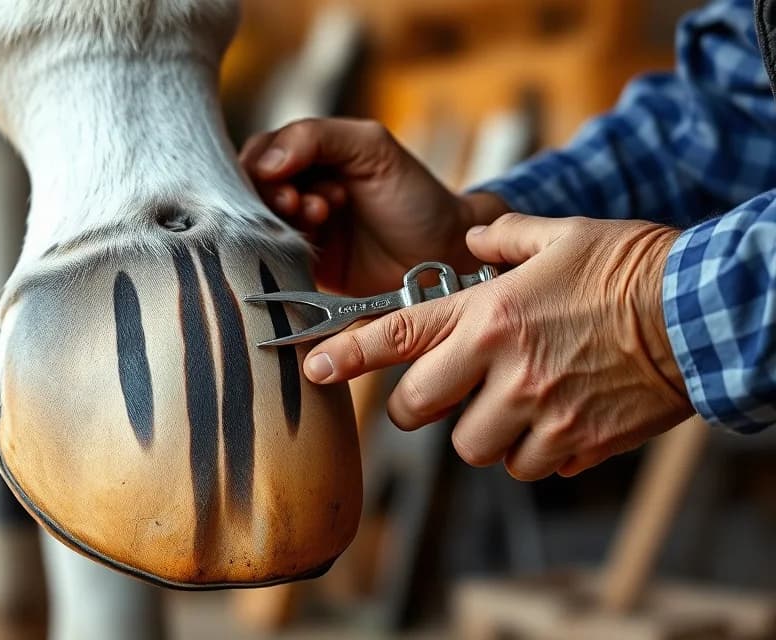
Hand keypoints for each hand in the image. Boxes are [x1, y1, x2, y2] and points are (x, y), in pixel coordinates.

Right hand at [240, 117, 508, 294]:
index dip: (261, 165)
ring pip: (257, 225)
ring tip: (319, 215)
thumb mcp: (372, 147)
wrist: (445, 256)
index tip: (283, 177)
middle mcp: (299, 191)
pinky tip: (312, 244)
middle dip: (269, 194)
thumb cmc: (416, 197)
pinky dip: (282, 251)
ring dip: (280, 220)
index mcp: (311, 156)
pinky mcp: (301, 268)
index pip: (260, 153)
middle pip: (250, 190)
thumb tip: (264, 161)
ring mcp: (298, 230)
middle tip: (299, 203)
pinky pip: (270, 260)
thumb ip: (317, 137)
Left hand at [301, 213, 695, 479]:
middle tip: (441, 392)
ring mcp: (539, 411)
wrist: (702, 313)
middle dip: (420, 406)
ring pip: (474, 449)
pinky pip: (529, 467)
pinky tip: (556, 423)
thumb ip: (507, 236)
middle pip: (420, 410)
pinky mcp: (575, 444)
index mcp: (489, 314)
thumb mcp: (563, 235)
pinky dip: (532, 453)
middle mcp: (503, 367)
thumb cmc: (631, 266)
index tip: (312, 367)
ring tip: (514, 404)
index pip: (397, 336)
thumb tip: (477, 232)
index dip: (345, 355)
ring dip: (483, 433)